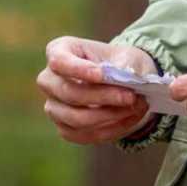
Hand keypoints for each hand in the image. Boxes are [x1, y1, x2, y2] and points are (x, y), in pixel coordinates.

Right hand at [38, 35, 159, 144]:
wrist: (126, 82)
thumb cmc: (122, 62)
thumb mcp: (129, 57)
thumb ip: (126, 67)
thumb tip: (126, 79)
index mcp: (60, 50)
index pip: (59, 61)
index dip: (79, 69)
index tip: (103, 75)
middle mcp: (50, 80)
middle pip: (68, 92)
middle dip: (102, 97)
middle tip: (131, 96)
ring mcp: (54, 106)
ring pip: (75, 118)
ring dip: (110, 115)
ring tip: (136, 106)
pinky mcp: (65, 128)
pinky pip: (85, 134)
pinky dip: (111, 128)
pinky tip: (131, 117)